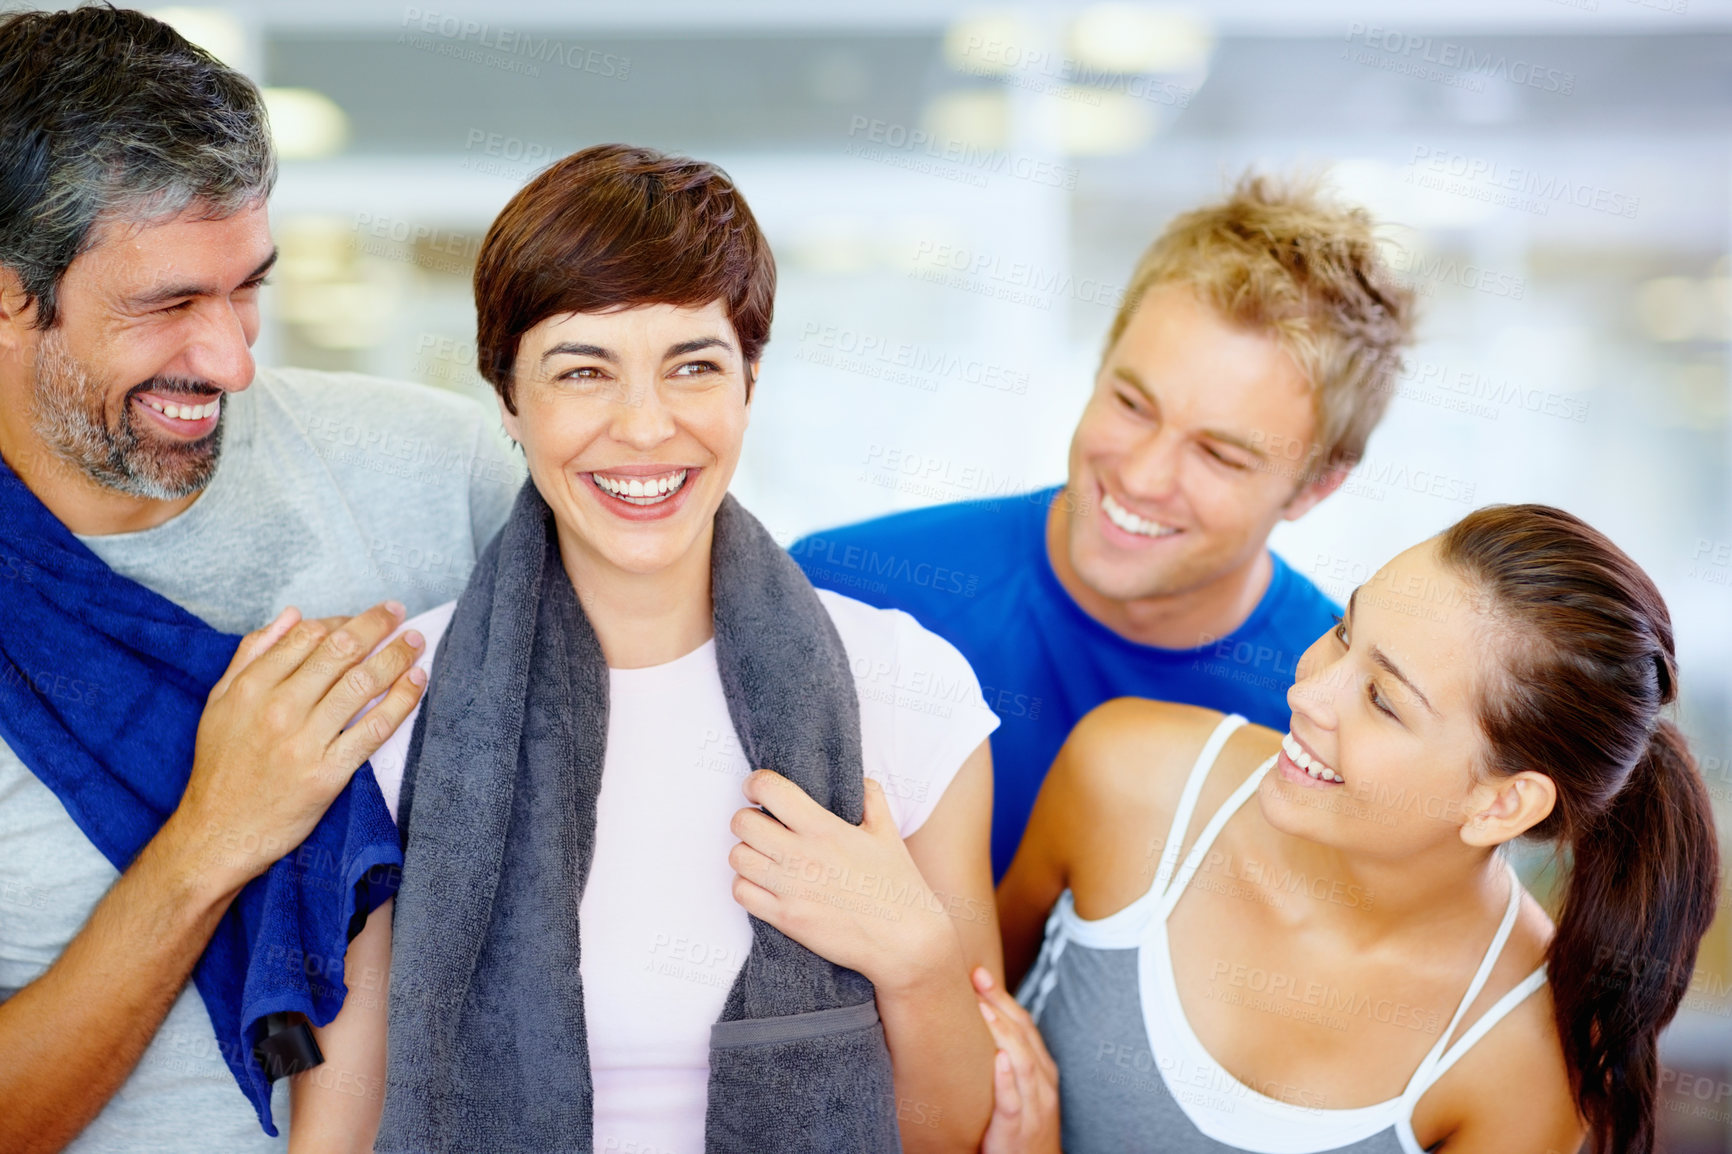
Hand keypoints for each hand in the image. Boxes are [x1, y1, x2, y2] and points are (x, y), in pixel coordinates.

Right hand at [163, 602, 426, 896]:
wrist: (217, 833)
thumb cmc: (221, 766)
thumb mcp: (219, 703)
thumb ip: (251, 654)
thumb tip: (292, 614)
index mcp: (251, 687)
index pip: (308, 636)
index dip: (342, 620)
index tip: (364, 618)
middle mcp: (279, 709)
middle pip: (339, 652)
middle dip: (376, 625)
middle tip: (399, 613)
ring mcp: (304, 741)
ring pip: (361, 684)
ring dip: (395, 656)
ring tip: (416, 641)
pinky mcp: (327, 773)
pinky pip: (373, 729)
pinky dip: (401, 701)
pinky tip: (417, 681)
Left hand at [728, 772, 957, 992]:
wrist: (905, 941)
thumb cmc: (897, 886)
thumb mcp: (888, 832)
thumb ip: (871, 798)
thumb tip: (857, 781)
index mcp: (825, 828)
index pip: (770, 790)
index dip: (756, 784)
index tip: (757, 790)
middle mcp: (802, 855)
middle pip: (742, 823)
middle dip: (747, 819)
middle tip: (761, 825)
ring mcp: (790, 889)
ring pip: (737, 857)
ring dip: (746, 853)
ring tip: (763, 856)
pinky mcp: (785, 918)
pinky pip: (741, 892)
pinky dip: (747, 885)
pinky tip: (764, 883)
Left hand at [975, 967, 1060, 1153]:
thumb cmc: (1021, 1125)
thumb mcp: (1020, 1087)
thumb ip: (1006, 1059)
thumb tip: (979, 1023)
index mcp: (1042, 1069)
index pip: (1024, 1025)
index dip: (1004, 997)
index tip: (980, 973)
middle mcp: (1042, 1083)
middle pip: (1023, 1036)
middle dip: (1000, 1004)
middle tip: (976, 977)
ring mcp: (1034, 1107)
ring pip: (1022, 1063)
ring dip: (1002, 1033)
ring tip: (982, 1008)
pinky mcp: (1018, 1130)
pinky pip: (1014, 1103)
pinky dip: (1007, 1080)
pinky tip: (998, 1061)